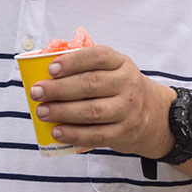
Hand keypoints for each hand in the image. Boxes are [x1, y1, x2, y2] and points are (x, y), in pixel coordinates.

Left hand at [30, 45, 175, 157]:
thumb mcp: (114, 70)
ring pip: (91, 111)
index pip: (99, 56)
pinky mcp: (123, 132)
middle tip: (37, 91)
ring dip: (62, 111)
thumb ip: (88, 66)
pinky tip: (57, 132)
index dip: (74, 61)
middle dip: (59, 88)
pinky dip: (74, 134)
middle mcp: (128, 84)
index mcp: (123, 63)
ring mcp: (127, 109)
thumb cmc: (121, 88)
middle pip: (90, 84)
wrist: (153, 114)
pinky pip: (95, 135)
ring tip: (42, 111)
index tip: (51, 68)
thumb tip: (47, 65)